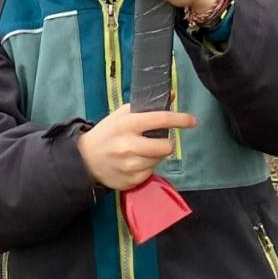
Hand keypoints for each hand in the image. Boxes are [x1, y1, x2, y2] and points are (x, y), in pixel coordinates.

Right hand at [79, 105, 197, 193]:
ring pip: (159, 160)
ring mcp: (130, 165)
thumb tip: (170, 98)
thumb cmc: (106, 133)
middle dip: (166, 143)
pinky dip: (146, 167)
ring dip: (155, 156)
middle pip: (166, 146)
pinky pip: (150, 173)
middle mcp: (129, 145)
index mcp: (127, 125)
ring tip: (140, 152)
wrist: (85, 160)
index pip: (160, 120)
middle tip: (158, 141)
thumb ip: (143, 108)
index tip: (192, 121)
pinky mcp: (131, 181)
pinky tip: (134, 163)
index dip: (179, 119)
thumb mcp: (120, 116)